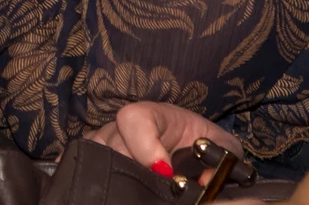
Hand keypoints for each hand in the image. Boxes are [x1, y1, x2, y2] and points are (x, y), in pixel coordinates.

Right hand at [88, 102, 243, 182]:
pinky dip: (93, 177)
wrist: (194, 149)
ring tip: (138, 193)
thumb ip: (223, 157)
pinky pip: (83, 164)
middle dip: (134, 172)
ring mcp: (105, 142)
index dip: (144, 144)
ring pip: (97, 157)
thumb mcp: (224, 148)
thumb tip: (207, 179)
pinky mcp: (96, 158)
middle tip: (155, 191)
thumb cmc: (206, 146)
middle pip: (113, 145)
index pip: (133, 118)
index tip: (165, 172)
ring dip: (118, 178)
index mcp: (156, 115)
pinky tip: (105, 190)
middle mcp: (122, 126)